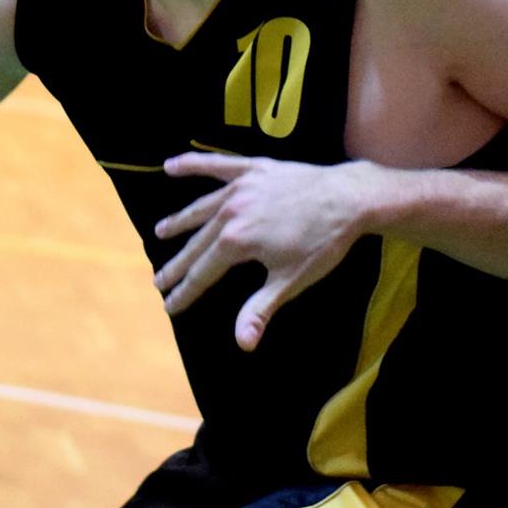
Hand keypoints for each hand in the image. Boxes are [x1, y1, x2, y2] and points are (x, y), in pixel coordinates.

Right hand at [152, 154, 369, 348]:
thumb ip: (260, 309)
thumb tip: (242, 343)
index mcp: (236, 242)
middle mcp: (230, 212)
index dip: (185, 292)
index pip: (202, 273)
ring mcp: (240, 188)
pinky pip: (217, 165)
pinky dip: (193, 164)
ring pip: (201, 208)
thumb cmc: (323, 243)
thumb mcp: (290, 281)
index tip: (169, 306)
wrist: (349, 199)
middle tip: (158, 282)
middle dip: (177, 266)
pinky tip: (171, 165)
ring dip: (180, 222)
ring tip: (160, 232)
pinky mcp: (253, 169)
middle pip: (196, 244)